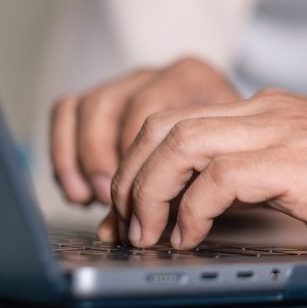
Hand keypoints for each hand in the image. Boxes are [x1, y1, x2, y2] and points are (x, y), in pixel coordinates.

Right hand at [50, 57, 240, 205]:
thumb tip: (130, 233)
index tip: (143, 213)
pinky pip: (68, 110)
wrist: (242, 133)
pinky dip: (65, 149)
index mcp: (194, 80)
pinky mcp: (107, 94)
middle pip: (109, 106)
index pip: (150, 117)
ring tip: (89, 198)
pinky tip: (78, 189)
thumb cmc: (230, 153)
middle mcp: (158, 74)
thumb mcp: (218, 170)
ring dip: (82, 158)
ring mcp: (130, 81)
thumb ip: (181, 195)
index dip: (139, 169)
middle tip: (113, 206)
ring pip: (87, 106)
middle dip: (101, 162)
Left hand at [106, 89, 306, 281]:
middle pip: (165, 123)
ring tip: (148, 231)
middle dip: (131, 175)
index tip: (134, 206)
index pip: (182, 118)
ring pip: (178, 142)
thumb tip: (221, 204)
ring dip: (148, 190)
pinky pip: (215, 177)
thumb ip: (274, 173)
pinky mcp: (298, 162)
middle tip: (126, 222)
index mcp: (276, 110)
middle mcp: (272, 110)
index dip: (144, 163)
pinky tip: (192, 235)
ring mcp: (284, 131)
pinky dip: (189, 208)